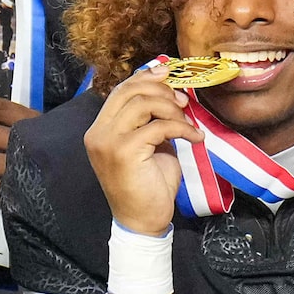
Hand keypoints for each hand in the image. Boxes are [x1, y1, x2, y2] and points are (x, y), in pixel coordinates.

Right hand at [81, 64, 198, 238]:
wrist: (142, 220)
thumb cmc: (147, 185)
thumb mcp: (149, 144)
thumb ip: (150, 119)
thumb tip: (167, 89)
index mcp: (99, 129)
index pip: (120, 91)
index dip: (145, 78)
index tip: (168, 72)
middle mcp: (98, 133)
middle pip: (129, 91)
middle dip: (161, 90)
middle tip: (183, 101)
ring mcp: (108, 142)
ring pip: (142, 104)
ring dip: (172, 109)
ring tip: (187, 122)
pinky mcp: (124, 152)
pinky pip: (158, 127)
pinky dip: (182, 128)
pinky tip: (195, 138)